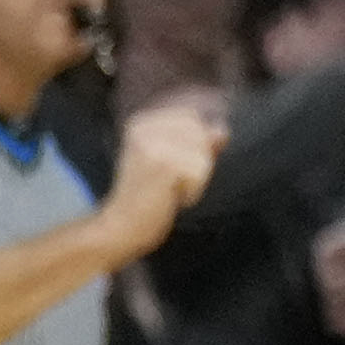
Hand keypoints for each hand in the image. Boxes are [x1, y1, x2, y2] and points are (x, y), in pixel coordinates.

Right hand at [101, 95, 226, 257]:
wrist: (122, 226)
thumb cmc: (149, 196)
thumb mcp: (172, 160)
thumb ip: (197, 141)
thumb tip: (222, 130)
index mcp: (141, 122)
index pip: (192, 118)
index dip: (192, 144)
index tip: (166, 167)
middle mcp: (143, 128)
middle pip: (201, 133)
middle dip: (196, 160)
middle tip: (168, 180)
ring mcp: (152, 145)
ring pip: (203, 153)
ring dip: (196, 177)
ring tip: (168, 189)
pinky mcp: (164, 165)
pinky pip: (201, 173)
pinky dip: (193, 191)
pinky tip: (169, 197)